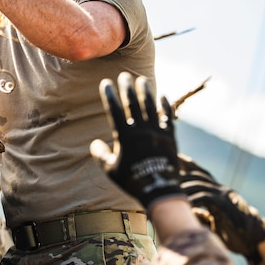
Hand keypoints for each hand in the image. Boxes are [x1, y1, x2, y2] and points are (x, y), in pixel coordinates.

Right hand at [89, 72, 183, 209]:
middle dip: (127, 87)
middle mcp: (140, 130)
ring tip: (142, 79)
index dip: (109, 95)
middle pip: (132, 103)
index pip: (114, 110)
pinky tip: (163, 96)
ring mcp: (156, 132)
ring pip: (150, 106)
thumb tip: (94, 144)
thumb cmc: (132, 180)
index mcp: (124, 136)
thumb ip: (101, 155)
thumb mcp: (111, 170)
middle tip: (124, 75)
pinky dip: (165, 106)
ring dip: (145, 91)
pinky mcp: (170, 137)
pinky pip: (167, 117)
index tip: (106, 83)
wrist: (158, 189)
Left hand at [178, 154, 264, 264]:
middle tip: (166, 171)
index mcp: (219, 191)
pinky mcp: (224, 205)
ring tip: (169, 190)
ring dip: (183, 186)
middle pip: (198, 174)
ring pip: (199, 184)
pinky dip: (192, 199)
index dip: (188, 164)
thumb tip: (190, 211)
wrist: (255, 241)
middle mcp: (221, 189)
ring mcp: (223, 196)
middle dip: (181, 171)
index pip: (202, 172)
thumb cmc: (235, 234)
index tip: (175, 157)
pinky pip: (204, 197)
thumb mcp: (217, 220)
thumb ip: (204, 212)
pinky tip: (182, 203)